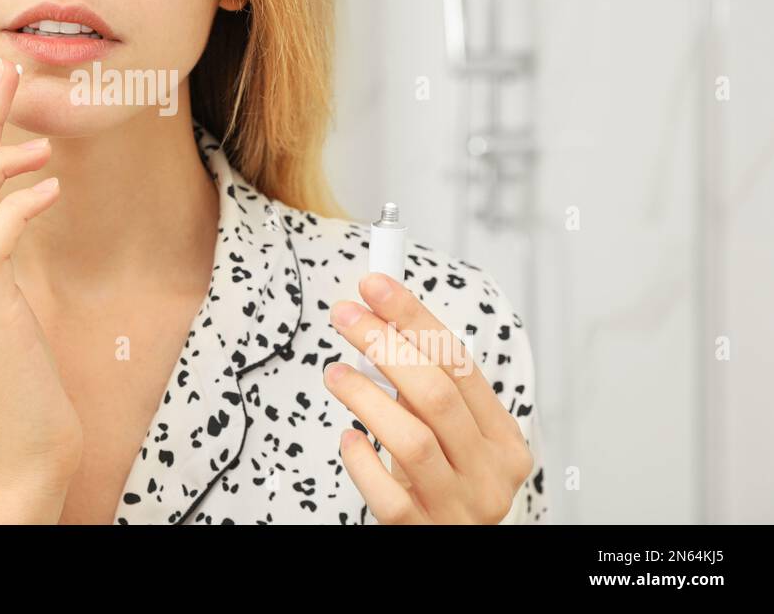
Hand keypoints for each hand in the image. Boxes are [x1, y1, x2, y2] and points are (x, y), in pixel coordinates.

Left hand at [323, 272, 533, 523]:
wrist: (452, 552)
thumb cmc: (443, 486)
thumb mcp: (454, 440)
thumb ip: (430, 395)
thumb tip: (380, 326)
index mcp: (504, 441)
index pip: (460, 363)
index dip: (415, 318)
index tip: (376, 286)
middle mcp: (489, 475)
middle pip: (437, 394)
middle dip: (386, 344)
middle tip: (346, 315)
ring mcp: (457, 508)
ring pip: (412, 439)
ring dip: (366, 396)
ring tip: (334, 373)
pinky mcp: (422, 534)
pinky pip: (387, 494)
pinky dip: (362, 460)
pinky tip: (347, 437)